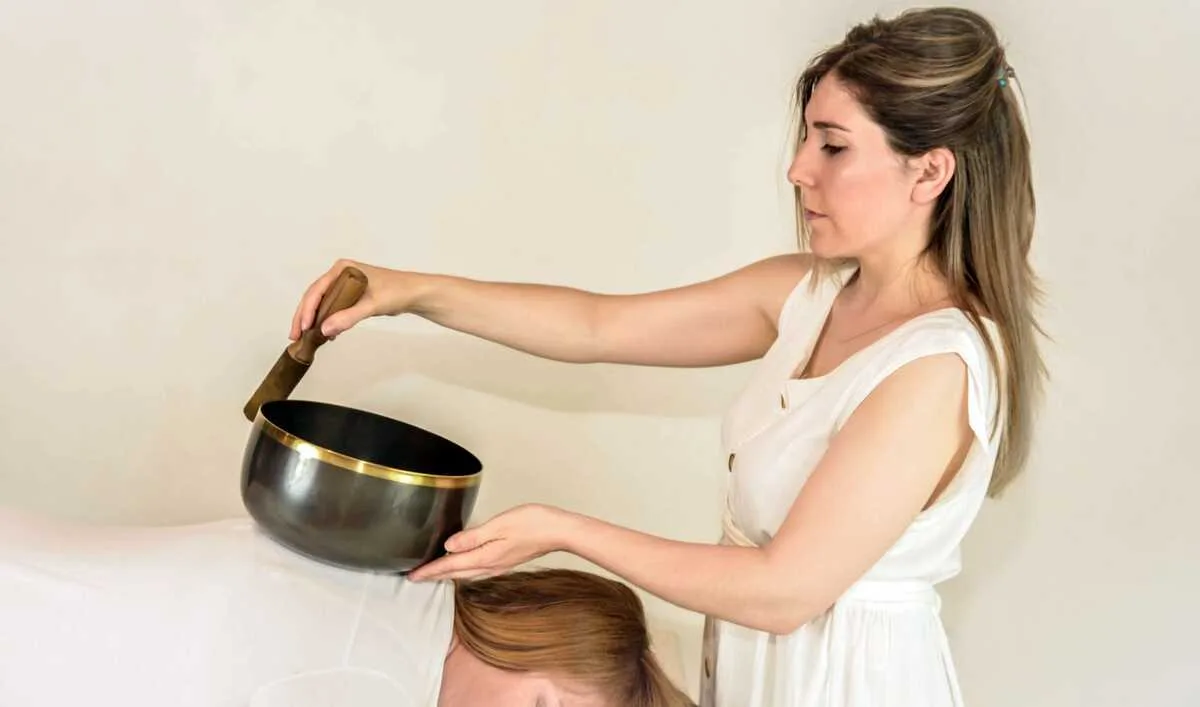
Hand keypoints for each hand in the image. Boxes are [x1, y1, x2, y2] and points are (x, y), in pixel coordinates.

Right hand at [289, 259, 416, 340]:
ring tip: (305, 338)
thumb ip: (348, 317)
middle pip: (315, 296)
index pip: (317, 290)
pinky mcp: (350, 295)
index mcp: (342, 269)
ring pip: (322, 303)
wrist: (414, 293)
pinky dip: (327, 320)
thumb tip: (325, 330)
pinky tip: (326, 335)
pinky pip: (332, 308)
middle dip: (304, 316)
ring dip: (313, 320)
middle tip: (295, 335)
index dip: (307, 309)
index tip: (303, 326)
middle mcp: (340, 274)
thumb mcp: (371, 305)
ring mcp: (344, 284)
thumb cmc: (397, 292)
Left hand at [407, 504, 571, 581]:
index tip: (412, 576)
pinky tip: (464, 566)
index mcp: (485, 556)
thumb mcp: (500, 525)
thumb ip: (473, 536)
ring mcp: (499, 565)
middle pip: (456, 573)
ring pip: (466, 573)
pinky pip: (477, 570)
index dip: (430, 570)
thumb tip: (448, 546)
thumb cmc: (533, 523)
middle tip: (416, 577)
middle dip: (435, 575)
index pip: (450, 565)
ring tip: (434, 573)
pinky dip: (463, 570)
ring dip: (448, 574)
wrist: (559, 531)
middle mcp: (490, 565)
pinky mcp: (506, 561)